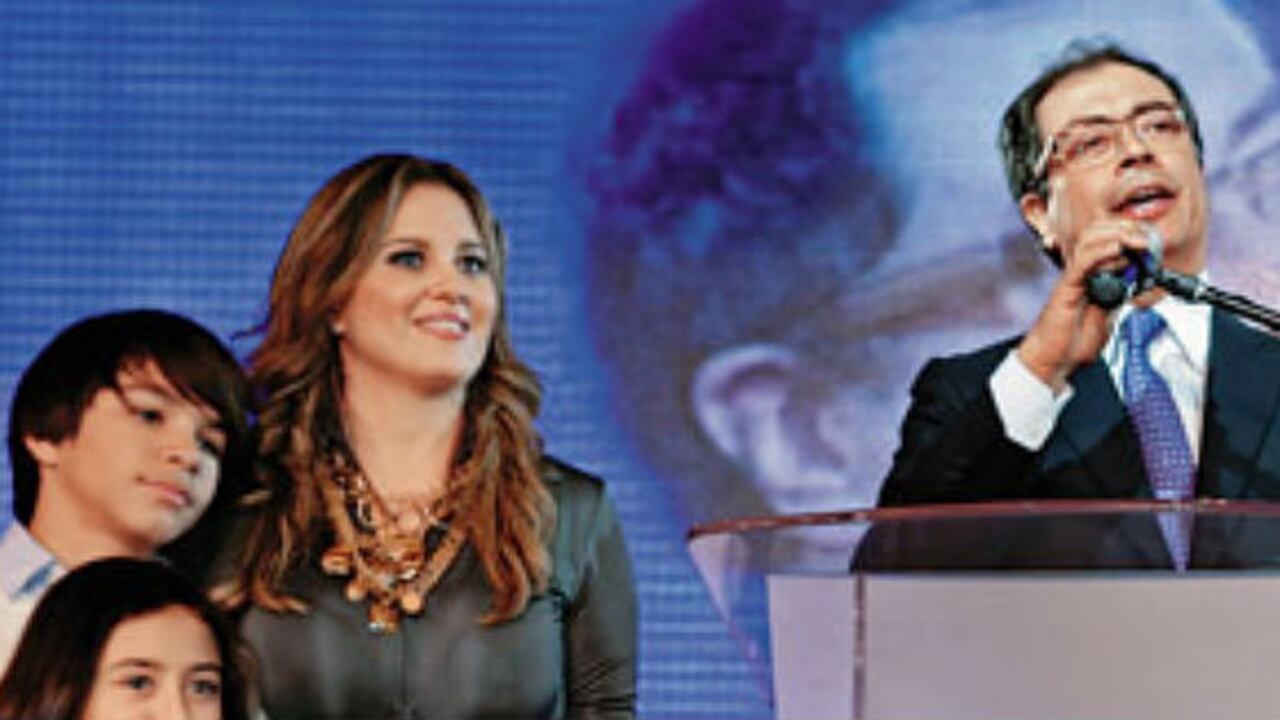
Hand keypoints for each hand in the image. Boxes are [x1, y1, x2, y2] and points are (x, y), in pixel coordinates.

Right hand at [1016, 221, 1154, 391]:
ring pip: (1089, 242)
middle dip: (1124, 229)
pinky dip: (1101, 252)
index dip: (1127, 234)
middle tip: (1146, 238)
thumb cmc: (1072, 343)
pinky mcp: (1066, 288)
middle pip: (1097, 234)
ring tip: (1136, 242)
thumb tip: (1137, 283)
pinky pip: (1082, 263)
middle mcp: (1080, 273)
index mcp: (1090, 277)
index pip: (1106, 242)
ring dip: (1116, 236)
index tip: (1150, 240)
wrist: (1053, 361)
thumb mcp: (1108, 316)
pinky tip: (1117, 250)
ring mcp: (1072, 278)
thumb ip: (1118, 297)